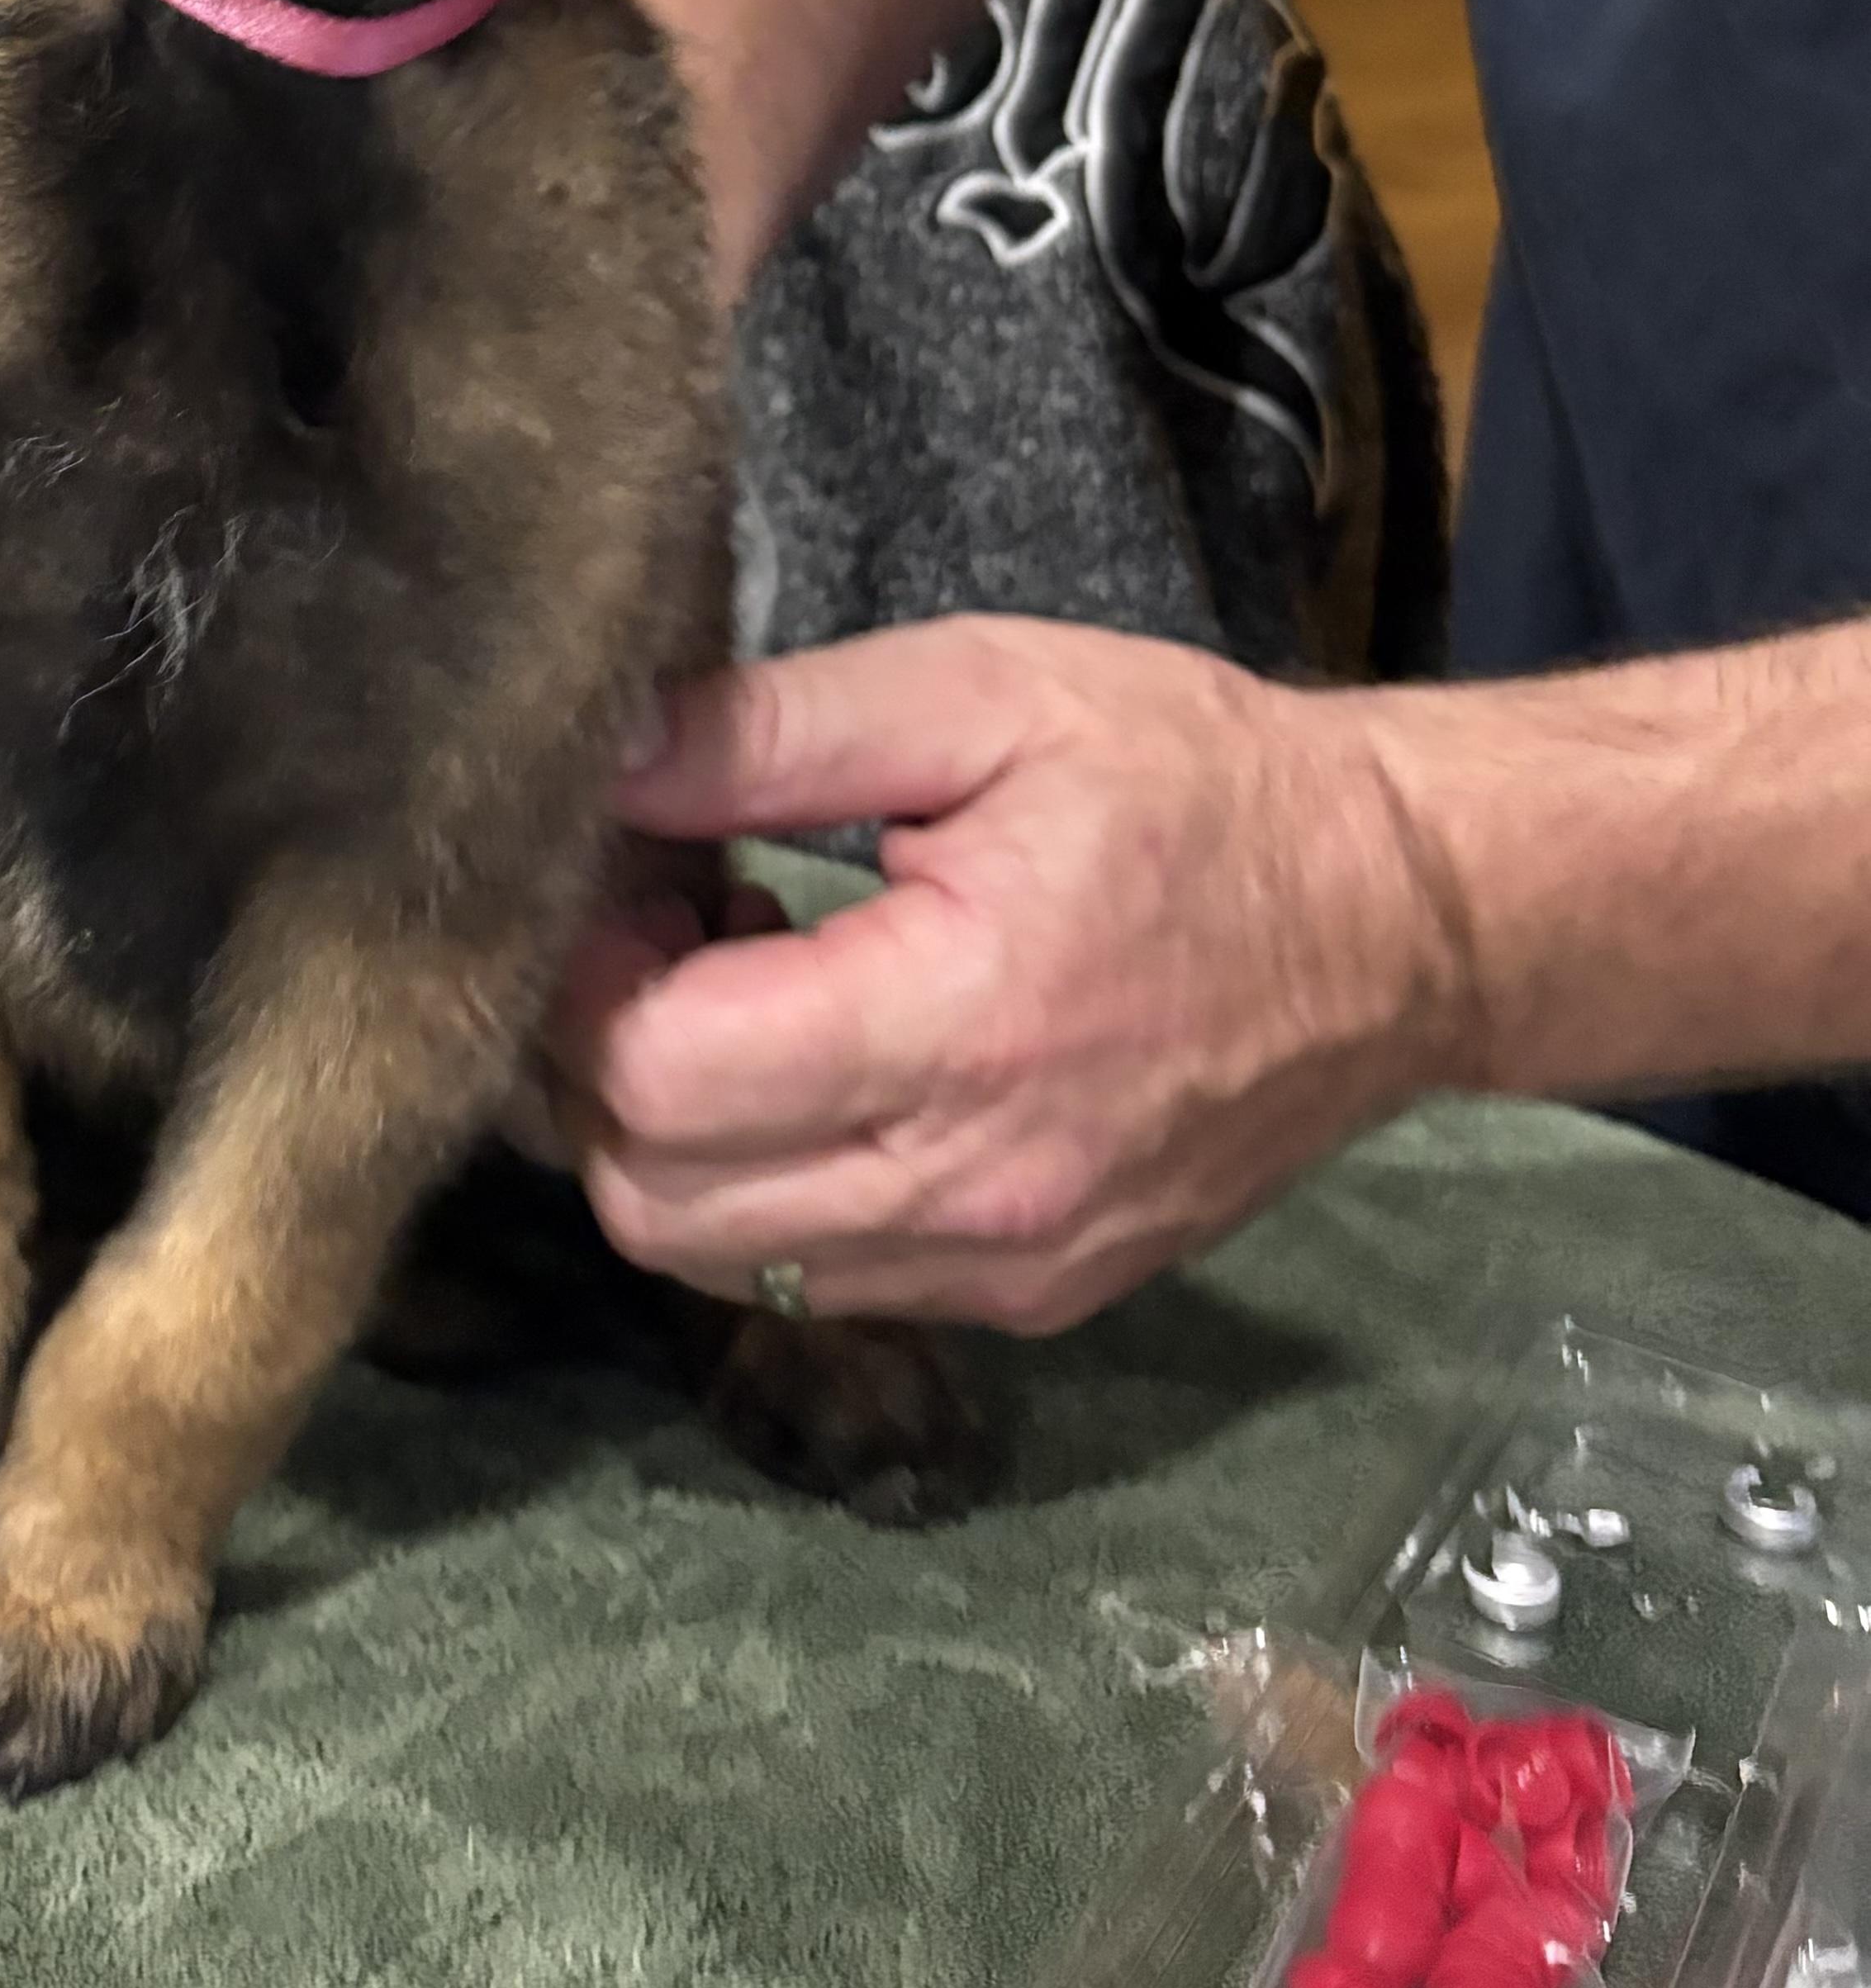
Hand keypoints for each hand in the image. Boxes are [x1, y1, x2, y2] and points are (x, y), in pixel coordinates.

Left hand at [548, 617, 1475, 1331]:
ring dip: (671, 1133)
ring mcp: (1002, 1265)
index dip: (587, 975)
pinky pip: (813, 1278)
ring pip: (710, 1257)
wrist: (1400, 924)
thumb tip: (599, 758)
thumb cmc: (1193, 781)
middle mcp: (972, 1186)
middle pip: (649, 1194)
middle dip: (600, 1062)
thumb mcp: (983, 690)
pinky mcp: (1027, 1297)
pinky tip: (821, 1059)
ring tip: (743, 989)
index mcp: (959, 1022)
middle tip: (665, 931)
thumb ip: (772, 730)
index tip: (629, 878)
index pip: (654, 1074)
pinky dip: (763, 1185)